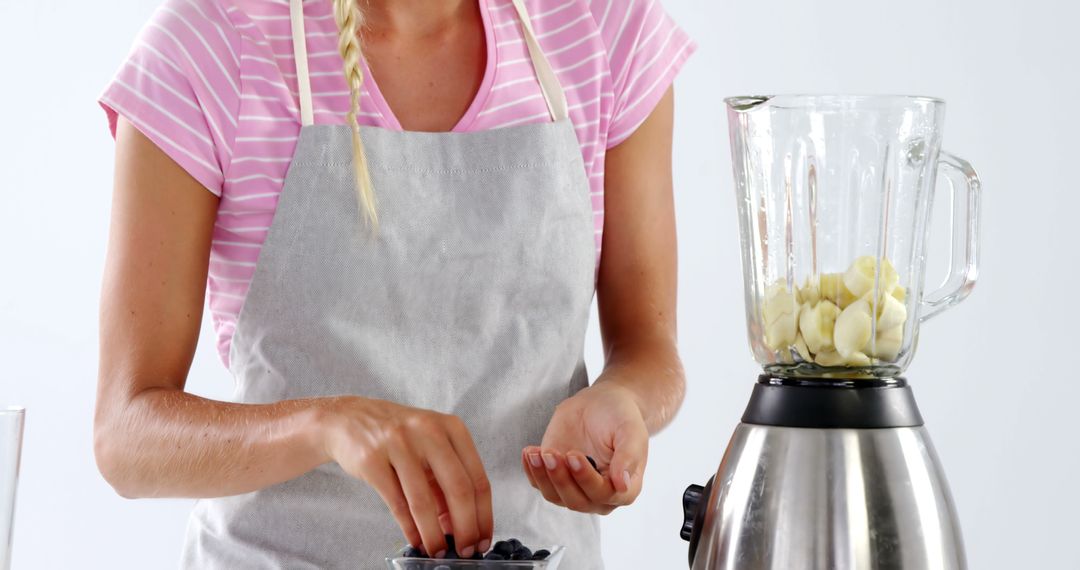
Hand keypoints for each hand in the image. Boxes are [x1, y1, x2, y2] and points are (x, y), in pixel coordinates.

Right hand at [319, 397, 492, 558]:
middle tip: (465, 551)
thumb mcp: (430, 449)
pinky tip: (415, 540)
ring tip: (437, 551)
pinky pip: (397, 503)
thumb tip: (462, 526)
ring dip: (433, 534)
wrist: (349, 419)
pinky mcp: (372, 459)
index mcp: (452, 428)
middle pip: (458, 489)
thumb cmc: (398, 437)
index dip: (483, 515)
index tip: (483, 539)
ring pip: (424, 501)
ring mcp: (399, 443)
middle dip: (465, 528)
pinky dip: (409, 527)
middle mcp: (429, 431)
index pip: (478, 478)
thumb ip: (447, 482)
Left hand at [522, 381, 648, 513]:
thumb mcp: (631, 431)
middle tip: (552, 454)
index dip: (586, 479)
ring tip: (538, 453)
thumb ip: (629, 457)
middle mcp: (600, 495)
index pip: (603, 495)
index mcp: (624, 488)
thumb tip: (623, 485)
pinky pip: (539, 483)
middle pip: (576, 501)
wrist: (601, 404)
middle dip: (561, 479)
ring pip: (555, 496)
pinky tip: (531, 453)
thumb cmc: (620, 417)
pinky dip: (532, 471)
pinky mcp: (555, 477)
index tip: (574, 456)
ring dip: (543, 476)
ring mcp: (575, 487)